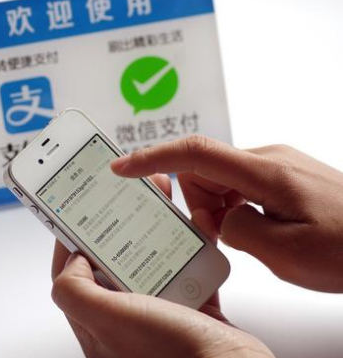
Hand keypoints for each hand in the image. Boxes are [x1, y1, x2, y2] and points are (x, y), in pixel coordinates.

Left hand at [52, 175, 273, 357]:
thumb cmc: (174, 356)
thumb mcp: (109, 321)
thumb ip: (75, 292)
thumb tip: (71, 260)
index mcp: (99, 324)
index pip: (74, 275)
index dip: (74, 240)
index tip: (83, 212)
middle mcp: (127, 319)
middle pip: (115, 260)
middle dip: (121, 224)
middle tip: (129, 198)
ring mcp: (161, 313)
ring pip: (153, 259)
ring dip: (157, 229)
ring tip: (164, 203)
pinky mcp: (192, 309)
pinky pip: (188, 268)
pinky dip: (192, 246)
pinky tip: (196, 228)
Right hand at [111, 135, 342, 291]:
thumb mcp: (285, 254)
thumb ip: (237, 230)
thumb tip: (219, 217)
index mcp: (266, 173)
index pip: (196, 153)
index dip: (153, 158)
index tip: (122, 167)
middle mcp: (267, 159)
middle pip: (203, 170)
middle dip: (198, 203)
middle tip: (222, 235)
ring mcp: (274, 165)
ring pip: (220, 180)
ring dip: (219, 209)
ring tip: (249, 237)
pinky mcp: (280, 175)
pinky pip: (239, 185)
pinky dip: (234, 207)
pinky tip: (256, 228)